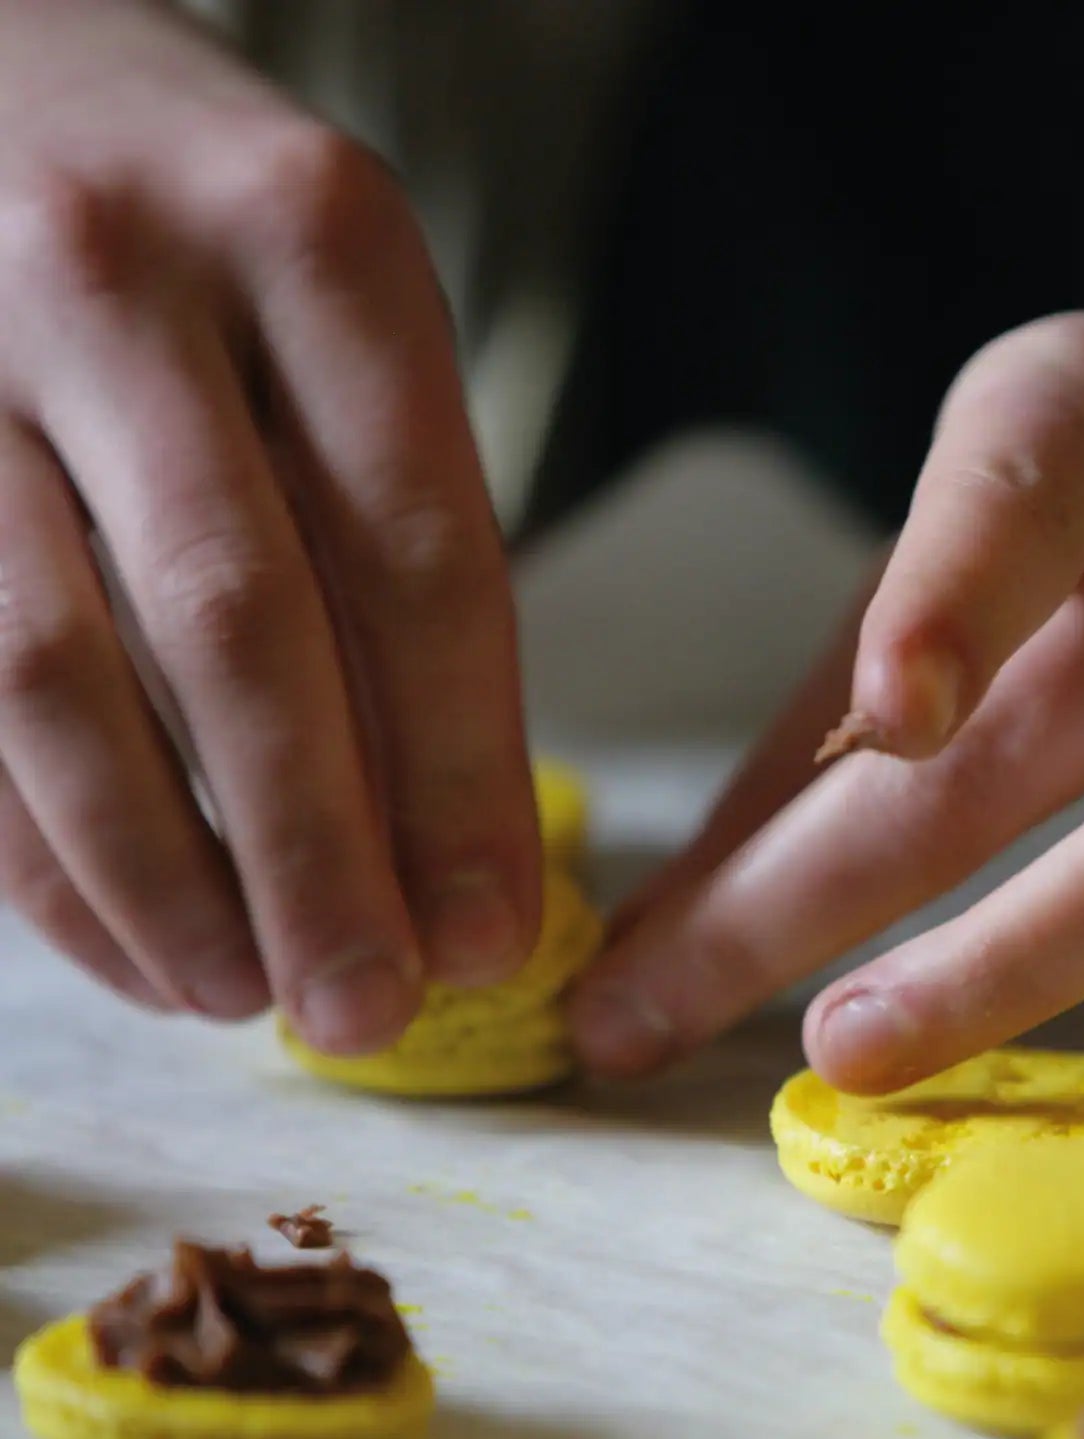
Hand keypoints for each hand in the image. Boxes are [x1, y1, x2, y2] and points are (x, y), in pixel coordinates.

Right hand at [0, 0, 535, 1049]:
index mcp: (305, 243)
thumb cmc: (205, 236)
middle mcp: (118, 280)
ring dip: (157, 877)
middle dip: (314, 858)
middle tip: (371, 1012)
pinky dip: (42, 854)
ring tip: (243, 996)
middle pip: (237, 632)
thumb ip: (391, 546)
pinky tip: (124, 944)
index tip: (494, 932)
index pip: (419, 557)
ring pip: (54, 680)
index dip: (461, 777)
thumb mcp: (343, 324)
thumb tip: (445, 836)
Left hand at [573, 266, 1083, 1087]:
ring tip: (852, 1049)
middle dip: (829, 882)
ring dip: (1011, 958)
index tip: (889, 710)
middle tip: (673, 1000)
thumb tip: (676, 906)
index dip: (955, 594)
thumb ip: (853, 676)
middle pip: (1026, 731)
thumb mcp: (1018, 500)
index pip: (1028, 482)